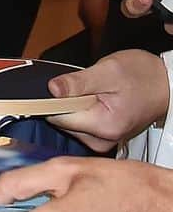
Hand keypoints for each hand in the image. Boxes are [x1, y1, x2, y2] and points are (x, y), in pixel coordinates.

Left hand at [45, 49, 168, 149]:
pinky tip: (92, 98)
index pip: (59, 117)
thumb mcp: (108, 71)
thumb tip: (51, 89)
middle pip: (62, 122)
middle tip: (81, 85)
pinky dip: (79, 109)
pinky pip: (79, 122)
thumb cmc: (141, 76)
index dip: (51, 100)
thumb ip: (78, 82)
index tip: (53, 86)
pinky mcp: (103, 136)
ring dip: (72, 105)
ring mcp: (103, 140)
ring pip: (69, 122)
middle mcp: (102, 140)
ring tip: (91, 91)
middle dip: (64, 102)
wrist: (164, 84)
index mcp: (104, 127)